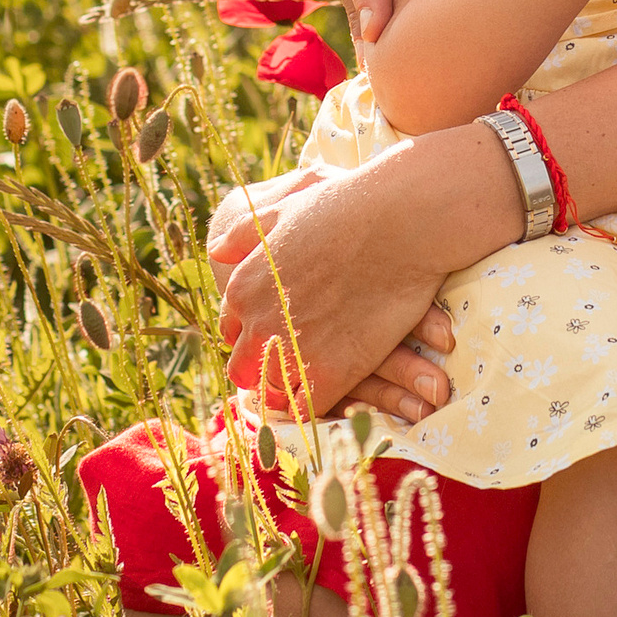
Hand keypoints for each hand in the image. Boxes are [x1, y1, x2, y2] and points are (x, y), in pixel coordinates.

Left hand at [218, 126, 512, 414]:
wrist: (400, 221)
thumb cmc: (345, 207)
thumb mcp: (282, 209)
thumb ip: (245, 235)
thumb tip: (216, 251)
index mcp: (243, 288)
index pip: (232, 331)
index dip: (254, 334)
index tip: (278, 333)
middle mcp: (259, 324)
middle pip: (244, 369)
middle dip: (263, 369)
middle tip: (295, 362)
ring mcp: (293, 351)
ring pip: (273, 392)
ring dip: (289, 388)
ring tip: (315, 380)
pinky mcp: (329, 374)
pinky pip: (307, 409)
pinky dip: (316, 406)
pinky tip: (334, 393)